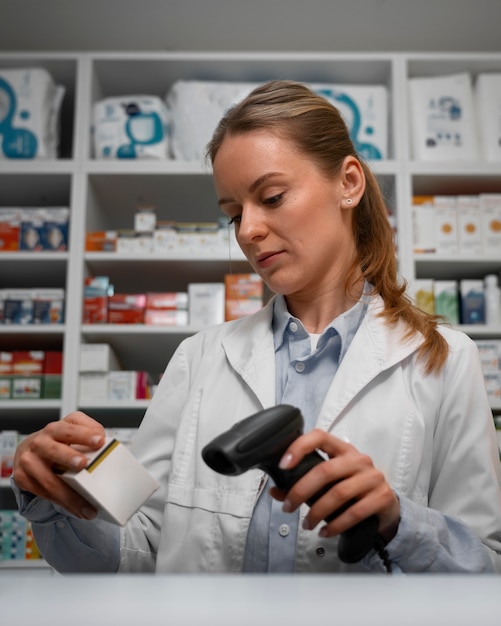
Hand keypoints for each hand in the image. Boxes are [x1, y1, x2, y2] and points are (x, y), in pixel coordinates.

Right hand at [13, 411, 105, 519]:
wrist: (29, 450)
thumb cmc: (56, 440)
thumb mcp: (72, 429)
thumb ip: (89, 430)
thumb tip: (105, 442)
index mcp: (55, 429)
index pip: (69, 429)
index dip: (84, 434)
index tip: (99, 441)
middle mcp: (40, 442)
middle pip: (54, 450)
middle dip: (68, 458)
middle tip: (83, 464)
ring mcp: (29, 461)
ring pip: (49, 480)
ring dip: (69, 495)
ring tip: (87, 506)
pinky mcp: (23, 478)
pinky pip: (44, 494)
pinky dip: (62, 504)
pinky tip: (76, 509)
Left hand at [269, 428, 399, 541]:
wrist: (386, 506)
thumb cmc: (353, 489)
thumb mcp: (330, 482)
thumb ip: (303, 483)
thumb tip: (276, 491)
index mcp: (343, 449)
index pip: (320, 437)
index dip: (299, 447)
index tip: (283, 464)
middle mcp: (359, 459)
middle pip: (325, 470)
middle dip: (302, 490)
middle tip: (289, 507)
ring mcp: (373, 477)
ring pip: (338, 493)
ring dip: (317, 512)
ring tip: (306, 524)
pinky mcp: (382, 497)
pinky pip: (355, 512)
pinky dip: (336, 525)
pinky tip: (325, 531)